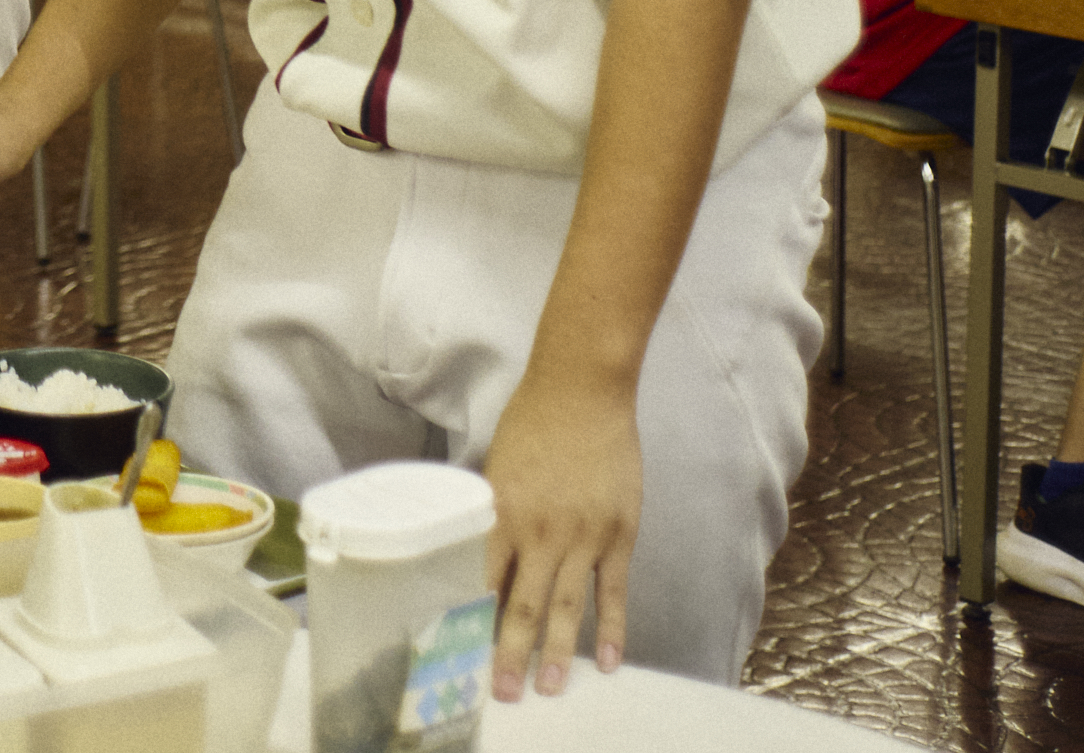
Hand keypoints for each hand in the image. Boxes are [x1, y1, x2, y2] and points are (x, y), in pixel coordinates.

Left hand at [484, 361, 643, 698]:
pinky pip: (613, 590)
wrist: (582, 390)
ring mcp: (584, 535)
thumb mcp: (497, 469)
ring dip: (557, 652)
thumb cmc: (532, 423)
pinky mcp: (619, 533)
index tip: (464, 654)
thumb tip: (486, 562)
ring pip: (566, 606)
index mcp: (503, 514)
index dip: (475, 620)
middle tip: (502, 692)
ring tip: (548, 689)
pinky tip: (611, 661)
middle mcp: (542, 531)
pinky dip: (613, 628)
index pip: (484, 581)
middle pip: (522, 605)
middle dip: (510, 653)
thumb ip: (495, 518)